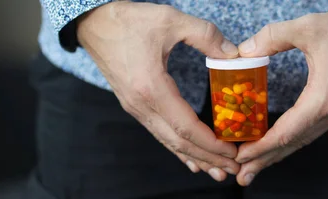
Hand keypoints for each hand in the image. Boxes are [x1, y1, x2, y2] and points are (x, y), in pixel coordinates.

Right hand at [77, 1, 240, 180]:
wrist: (93, 23)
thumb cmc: (128, 21)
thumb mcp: (170, 20)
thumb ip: (205, 35)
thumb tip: (232, 54)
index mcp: (151, 88)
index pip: (186, 127)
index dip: (211, 144)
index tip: (233, 152)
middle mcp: (141, 105)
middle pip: (179, 142)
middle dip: (208, 158)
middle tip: (233, 169)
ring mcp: (136, 108)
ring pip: (168, 141)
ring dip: (195, 157)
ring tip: (217, 170)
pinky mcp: (134, 106)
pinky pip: (159, 133)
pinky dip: (178, 148)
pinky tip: (191, 159)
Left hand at [234, 12, 327, 185]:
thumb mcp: (309, 27)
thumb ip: (273, 37)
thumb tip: (244, 51)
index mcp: (322, 100)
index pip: (286, 132)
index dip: (261, 147)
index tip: (241, 156)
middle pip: (292, 144)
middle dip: (265, 160)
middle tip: (242, 176)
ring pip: (302, 140)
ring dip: (277, 154)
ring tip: (255, 166)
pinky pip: (310, 132)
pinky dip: (291, 141)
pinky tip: (279, 144)